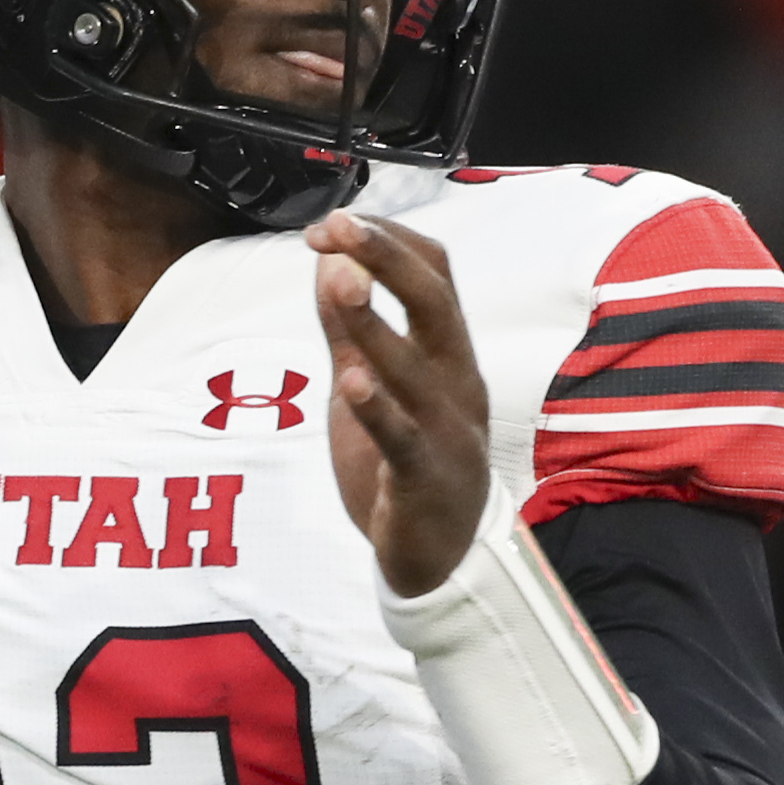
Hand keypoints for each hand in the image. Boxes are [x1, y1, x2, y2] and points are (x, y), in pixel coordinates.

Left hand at [307, 209, 489, 597]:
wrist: (441, 559)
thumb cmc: (408, 465)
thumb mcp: (371, 386)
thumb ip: (351, 330)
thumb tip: (327, 260)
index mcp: (449, 354)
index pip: (436, 274)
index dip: (386, 241)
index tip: (332, 225)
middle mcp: (456, 382)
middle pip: (435, 303)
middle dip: (387, 258)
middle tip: (337, 227)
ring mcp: (446, 430)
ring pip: (416, 367)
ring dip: (374, 322)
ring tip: (338, 281)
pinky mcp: (423, 479)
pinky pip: (403, 439)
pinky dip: (379, 409)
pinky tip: (352, 381)